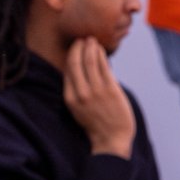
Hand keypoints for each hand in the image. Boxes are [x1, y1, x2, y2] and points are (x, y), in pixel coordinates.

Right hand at [63, 37, 135, 157]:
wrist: (111, 140)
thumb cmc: (96, 125)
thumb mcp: (78, 110)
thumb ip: (76, 91)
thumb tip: (79, 71)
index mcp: (70, 98)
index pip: (67, 70)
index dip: (70, 56)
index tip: (74, 47)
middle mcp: (81, 93)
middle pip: (76, 62)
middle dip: (78, 47)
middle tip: (82, 39)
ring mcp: (97, 91)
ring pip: (90, 61)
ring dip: (90, 47)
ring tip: (92, 40)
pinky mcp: (111, 90)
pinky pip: (104, 66)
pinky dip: (101, 55)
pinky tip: (101, 49)